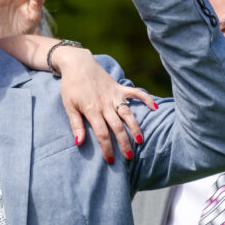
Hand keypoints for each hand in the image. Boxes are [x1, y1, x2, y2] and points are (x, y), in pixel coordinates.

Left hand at [54, 47, 158, 162]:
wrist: (77, 63)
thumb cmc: (71, 86)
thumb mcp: (68, 106)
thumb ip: (75, 124)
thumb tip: (78, 142)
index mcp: (92, 110)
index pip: (102, 133)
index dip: (107, 148)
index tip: (110, 160)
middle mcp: (105, 104)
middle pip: (117, 127)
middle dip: (123, 143)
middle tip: (129, 157)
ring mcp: (114, 95)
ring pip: (127, 113)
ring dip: (135, 127)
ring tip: (140, 141)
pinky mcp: (119, 87)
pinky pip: (135, 93)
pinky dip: (146, 99)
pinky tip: (155, 108)